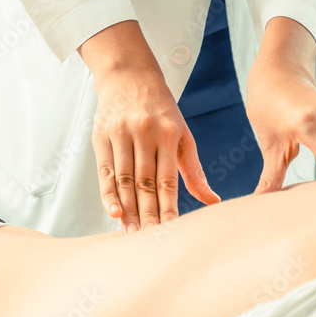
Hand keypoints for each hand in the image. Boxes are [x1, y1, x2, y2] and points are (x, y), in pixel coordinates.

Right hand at [80, 21, 220, 231]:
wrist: (130, 75)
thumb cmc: (163, 111)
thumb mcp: (183, 135)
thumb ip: (194, 170)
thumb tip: (213, 201)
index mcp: (169, 134)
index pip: (169, 178)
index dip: (169, 206)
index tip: (172, 230)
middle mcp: (145, 133)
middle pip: (145, 182)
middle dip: (148, 213)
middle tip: (150, 241)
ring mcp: (121, 134)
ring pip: (123, 178)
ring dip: (127, 208)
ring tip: (132, 233)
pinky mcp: (101, 136)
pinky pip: (104, 170)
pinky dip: (108, 193)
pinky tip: (114, 211)